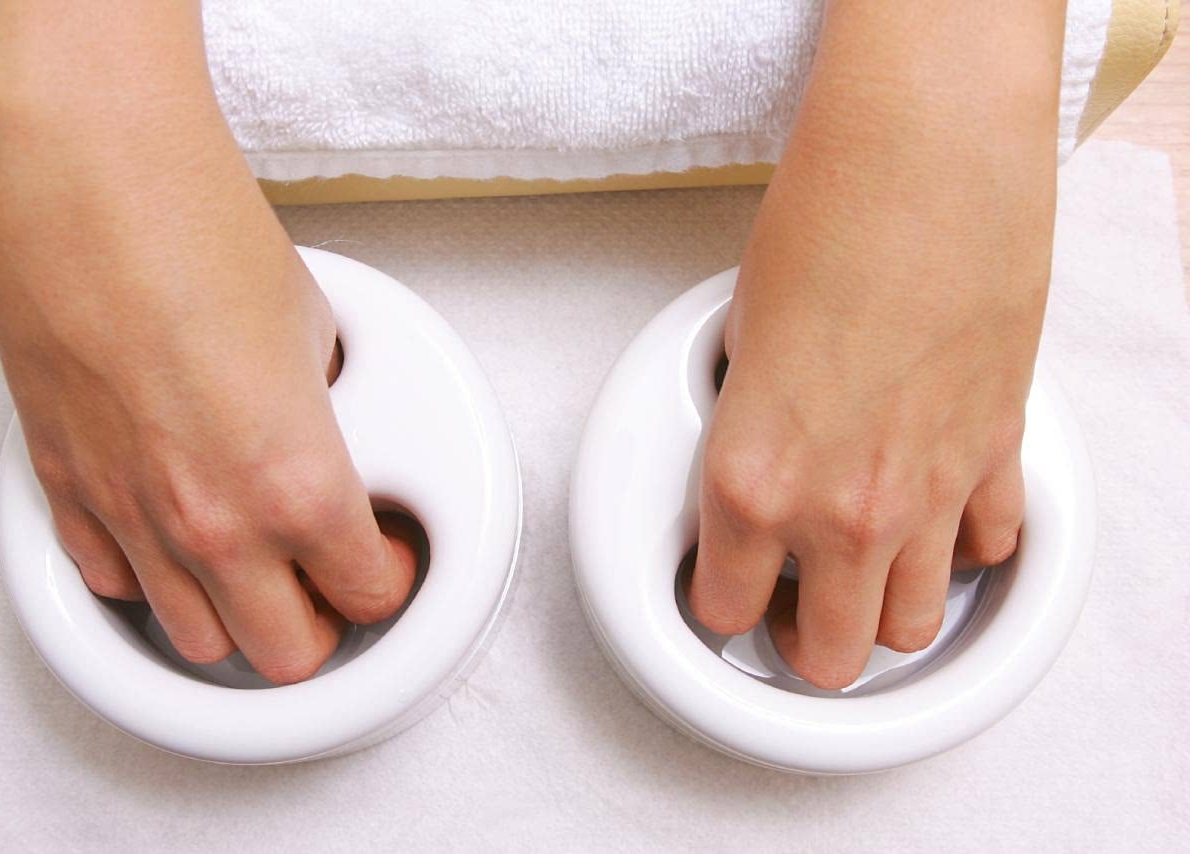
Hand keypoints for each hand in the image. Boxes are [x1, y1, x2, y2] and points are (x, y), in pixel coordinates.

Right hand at [0, 6, 416, 684]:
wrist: (97, 178)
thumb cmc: (202, 232)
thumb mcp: (318, 330)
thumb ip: (327, 415)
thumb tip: (325, 435)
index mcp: (297, 483)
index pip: (368, 594)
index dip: (388, 580)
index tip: (386, 561)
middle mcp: (214, 520)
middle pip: (286, 654)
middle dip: (321, 628)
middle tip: (329, 585)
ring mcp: (133, 512)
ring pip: (198, 640)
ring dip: (238, 618)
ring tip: (256, 569)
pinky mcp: (68, 485)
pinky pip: (114, 581)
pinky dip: (151, 579)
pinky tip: (172, 536)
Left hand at [689, 2, 1063, 688]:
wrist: (926, 164)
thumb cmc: (825, 225)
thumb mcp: (735, 342)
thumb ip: (744, 433)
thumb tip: (750, 468)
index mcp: (753, 480)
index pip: (721, 611)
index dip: (715, 607)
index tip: (719, 593)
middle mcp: (842, 509)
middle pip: (826, 657)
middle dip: (800, 644)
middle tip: (788, 608)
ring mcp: (927, 494)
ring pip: (910, 629)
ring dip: (881, 614)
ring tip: (861, 574)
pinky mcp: (994, 457)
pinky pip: (987, 550)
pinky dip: (961, 550)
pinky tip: (936, 517)